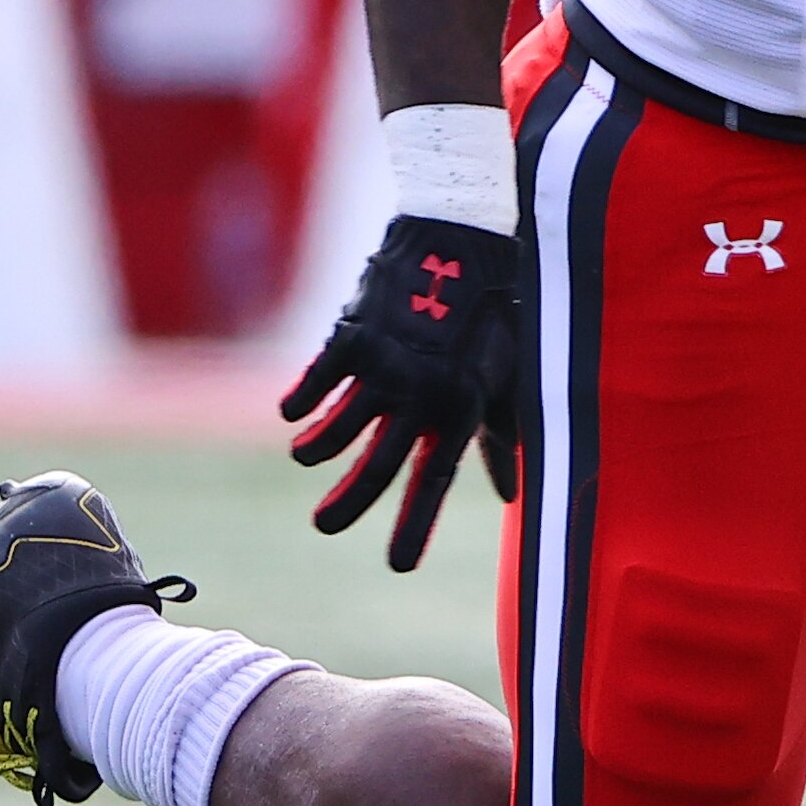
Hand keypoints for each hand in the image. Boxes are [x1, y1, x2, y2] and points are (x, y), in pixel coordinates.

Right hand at [279, 215, 525, 569]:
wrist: (455, 238)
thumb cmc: (488, 312)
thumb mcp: (504, 373)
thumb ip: (500, 435)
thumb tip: (511, 492)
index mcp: (462, 407)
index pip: (436, 481)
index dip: (415, 526)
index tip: (396, 567)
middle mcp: (421, 393)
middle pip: (377, 468)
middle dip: (349, 504)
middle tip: (325, 527)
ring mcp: (382, 366)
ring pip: (335, 432)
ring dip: (317, 451)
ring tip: (307, 456)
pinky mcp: (350, 336)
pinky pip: (314, 388)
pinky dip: (300, 406)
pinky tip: (294, 415)